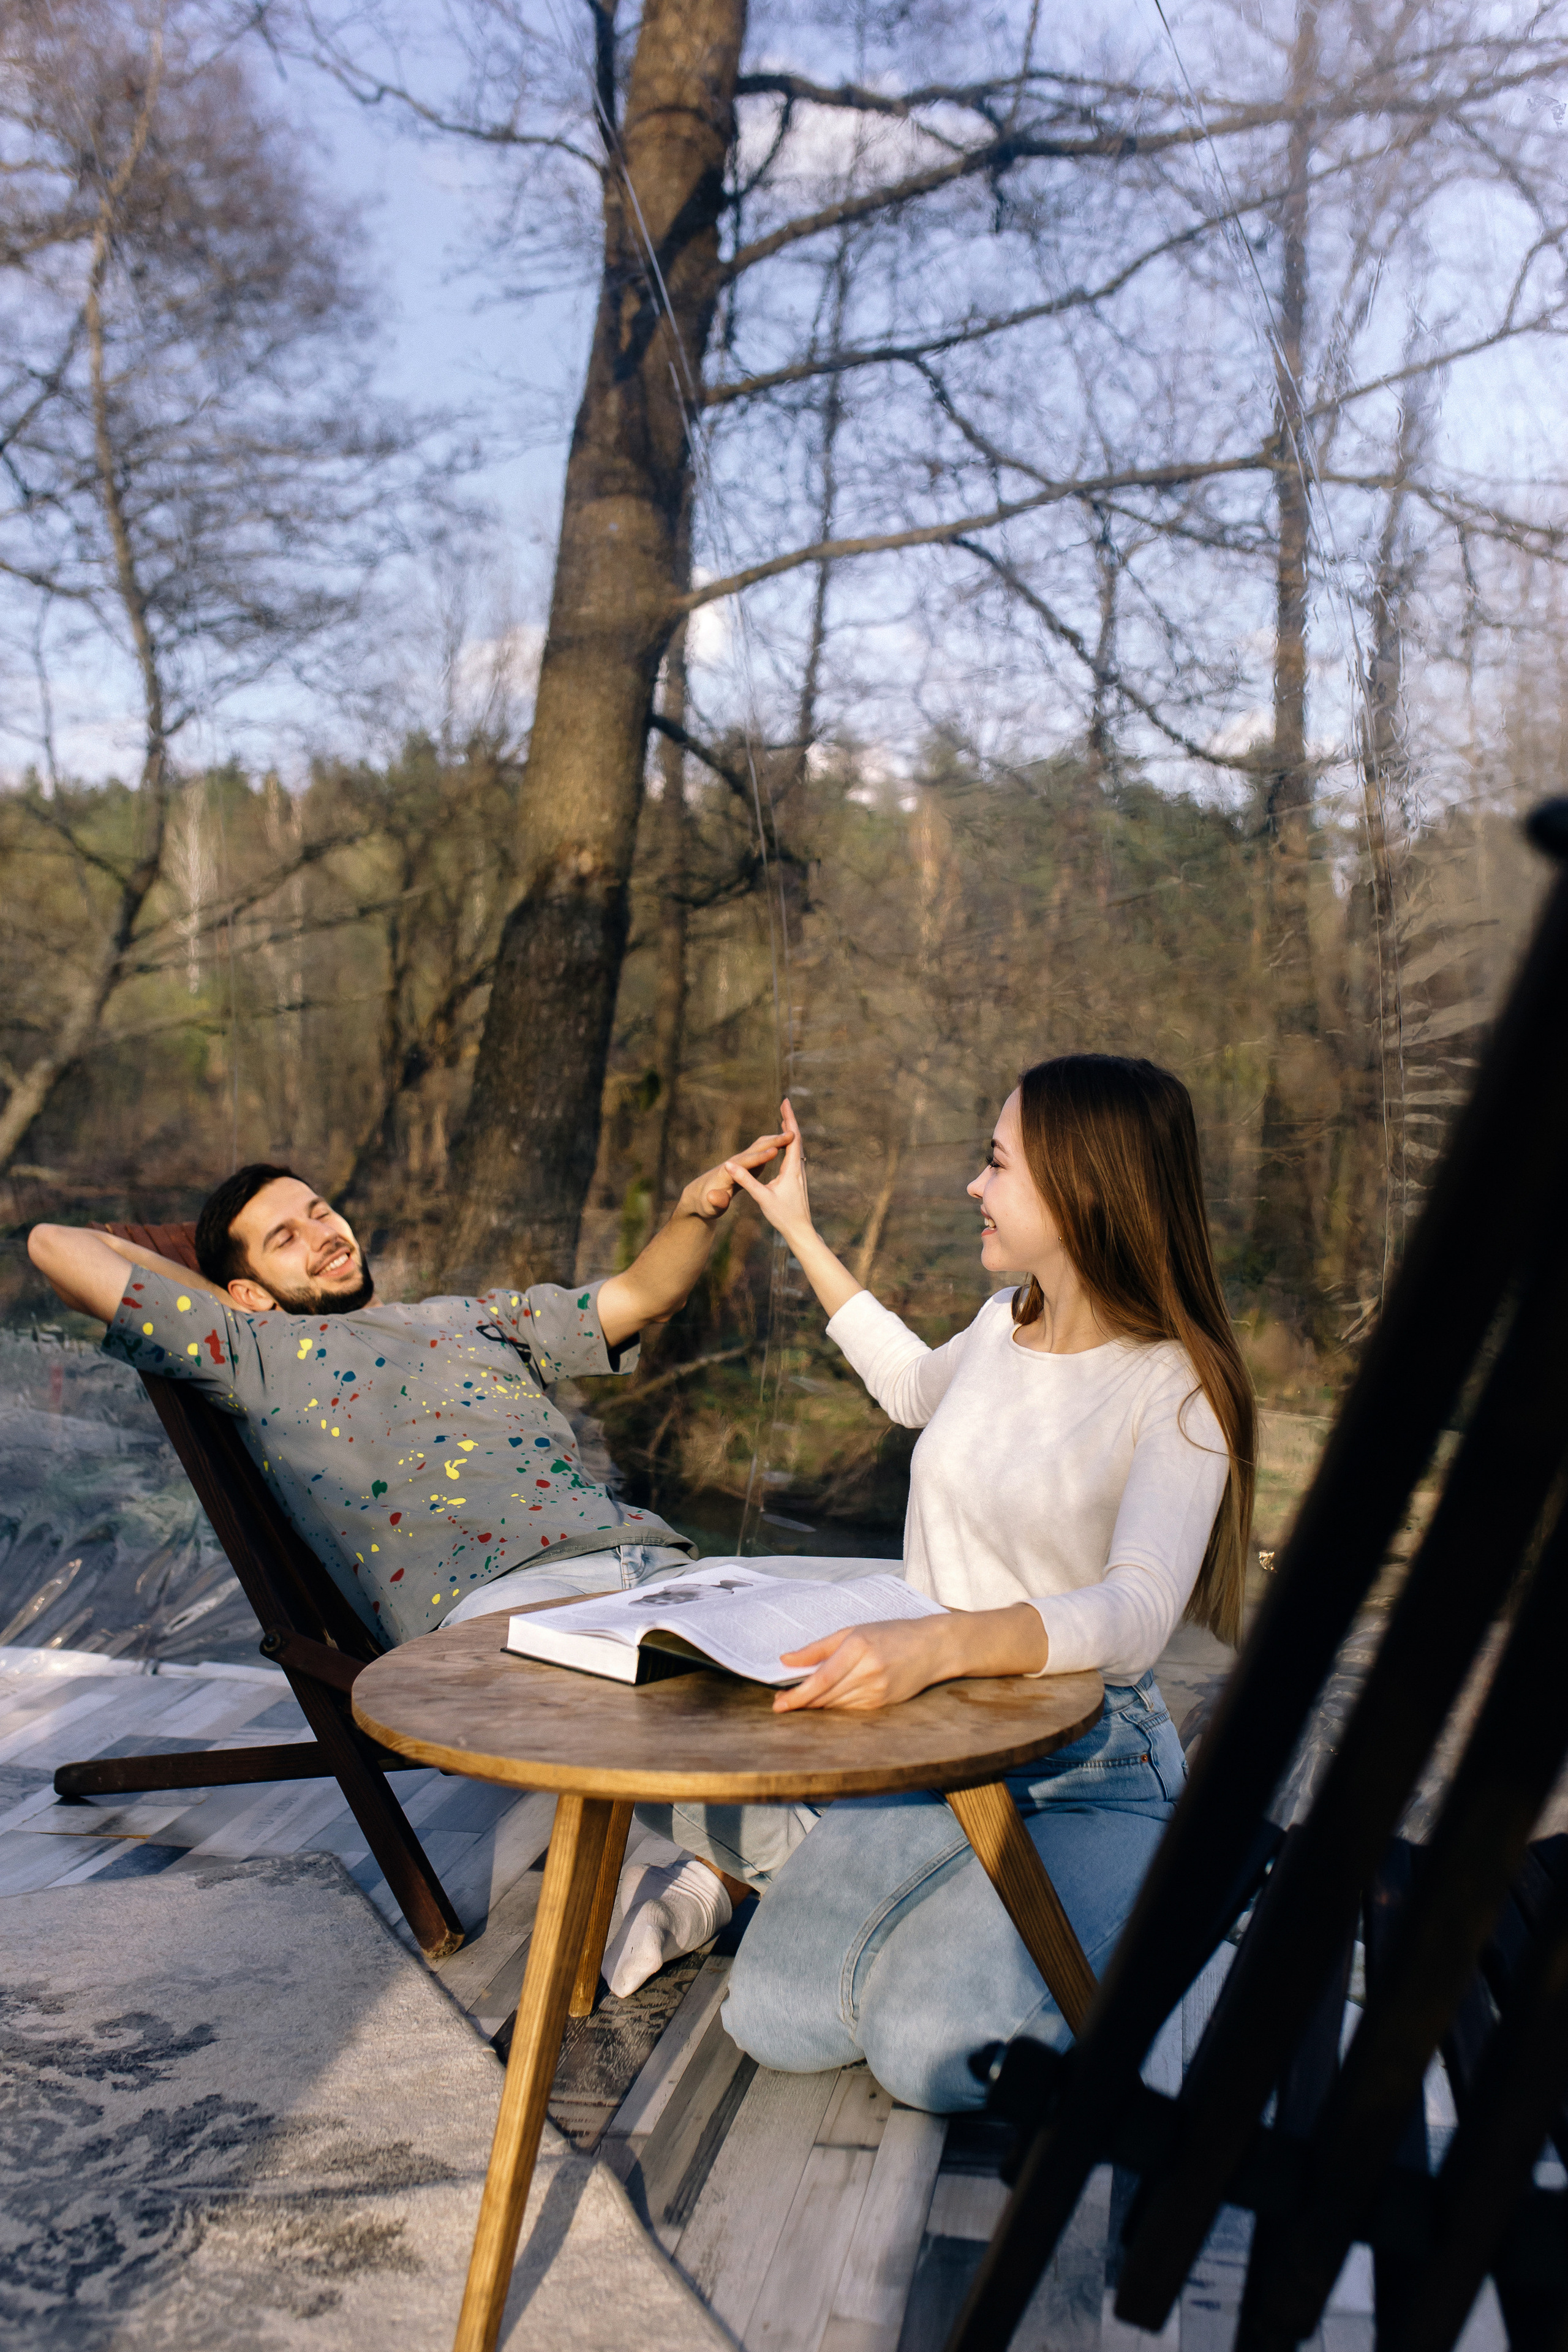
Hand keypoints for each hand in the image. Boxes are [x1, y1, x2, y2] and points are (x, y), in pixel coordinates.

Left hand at [682, 1127, 787, 1222]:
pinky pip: (763, 1151)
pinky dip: (775, 1145)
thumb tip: (713, 1197)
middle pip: (755, 1148)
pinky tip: (787, 1143)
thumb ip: (715, 1201)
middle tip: (791, 1134)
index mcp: (726, 1172)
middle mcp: (734, 1162)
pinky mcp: (747, 1163)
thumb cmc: (706, 1203)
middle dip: (773, 1141)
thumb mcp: (709, 1206)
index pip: (745, 1162)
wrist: (701, 1195)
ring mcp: (741, 1161)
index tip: (774, 1152)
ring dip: (776, 1139)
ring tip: (793, 1134)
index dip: (759, 1157)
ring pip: (760, 1146)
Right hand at [724, 1097, 813, 1249]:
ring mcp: (800, 1174)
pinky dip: (790, 1144)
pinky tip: (786, 1146)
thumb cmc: (783, 1216)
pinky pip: (795, 1156)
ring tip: (785, 1119)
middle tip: (785, 1103)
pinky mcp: (797, 1180)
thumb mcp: (761, 1198)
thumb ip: (746, 1181)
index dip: (788, 1119)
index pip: (792, 1138)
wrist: (800, 1231)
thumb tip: (729, 1165)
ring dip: (791, 1131)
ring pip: (797, 1147)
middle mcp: (799, 1169)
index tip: (785, 1102)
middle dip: (789, 1120)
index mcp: (792, 1169)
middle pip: (797, 1138)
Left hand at [771, 1601, 1048, 1711]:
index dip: (798, 1695)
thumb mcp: (853, 1631)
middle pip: (826, 1696)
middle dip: (802, 1702)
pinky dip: (836, 1705)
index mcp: (859, 1647)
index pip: (821, 1680)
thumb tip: (786, 1661)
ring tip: (800, 1700)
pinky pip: (850, 1709)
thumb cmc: (892, 1633)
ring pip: (836, 1705)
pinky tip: (828, 1700)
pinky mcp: (883, 1704)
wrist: (934, 1647)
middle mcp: (869, 1671)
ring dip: (817, 1705)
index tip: (779, 1703)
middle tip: (780, 1703)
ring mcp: (878, 1691)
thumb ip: (818, 1648)